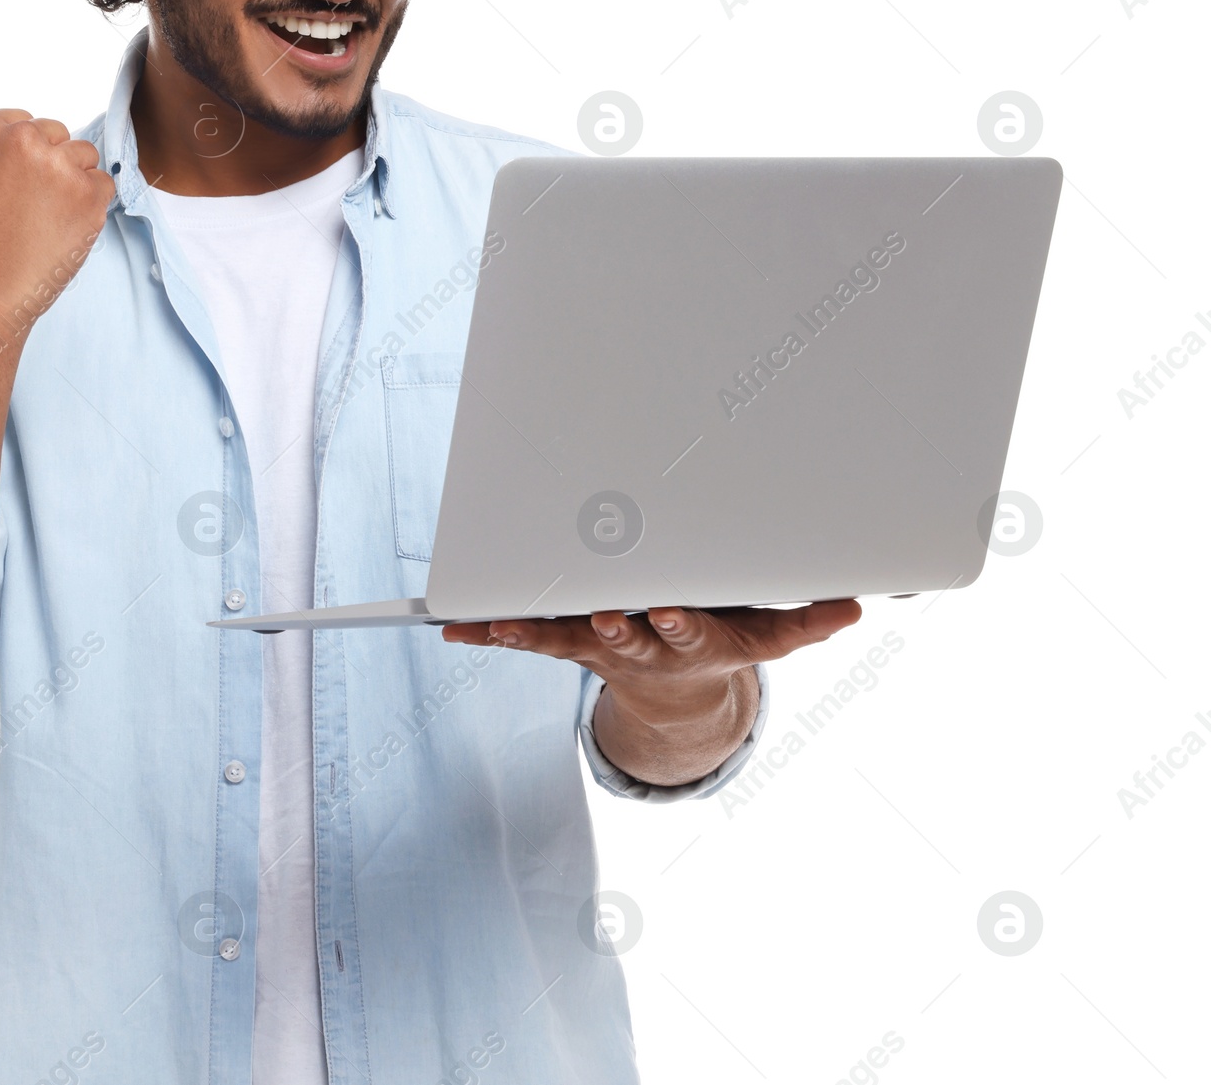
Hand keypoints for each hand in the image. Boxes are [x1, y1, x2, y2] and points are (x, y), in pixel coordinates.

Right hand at [0, 108, 113, 325]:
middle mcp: (19, 137)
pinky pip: (104, 183)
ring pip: (85, 154)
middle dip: (52, 162)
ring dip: (75, 180)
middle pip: (57, 132)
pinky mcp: (87, 190)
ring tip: (48, 217)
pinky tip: (65, 227)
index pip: (24, 120)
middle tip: (32, 204)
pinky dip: (92, 204)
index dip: (25, 154)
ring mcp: (56, 162)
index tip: (14, 183)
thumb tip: (23, 133)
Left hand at [443, 601, 859, 723]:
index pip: (682, 631)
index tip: (666, 609)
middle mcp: (638, 645)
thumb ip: (804, 622)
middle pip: (620, 637)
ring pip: (561, 639)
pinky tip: (451, 628)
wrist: (673, 698)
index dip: (674, 622)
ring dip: (529, 631)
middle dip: (609, 627)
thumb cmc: (717, 646)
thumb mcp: (764, 638)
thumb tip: (853, 606)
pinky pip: (525, 637)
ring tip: (495, 625)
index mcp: (686, 640)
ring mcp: (597, 646)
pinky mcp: (566, 642)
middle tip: (596, 617)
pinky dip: (489, 631)